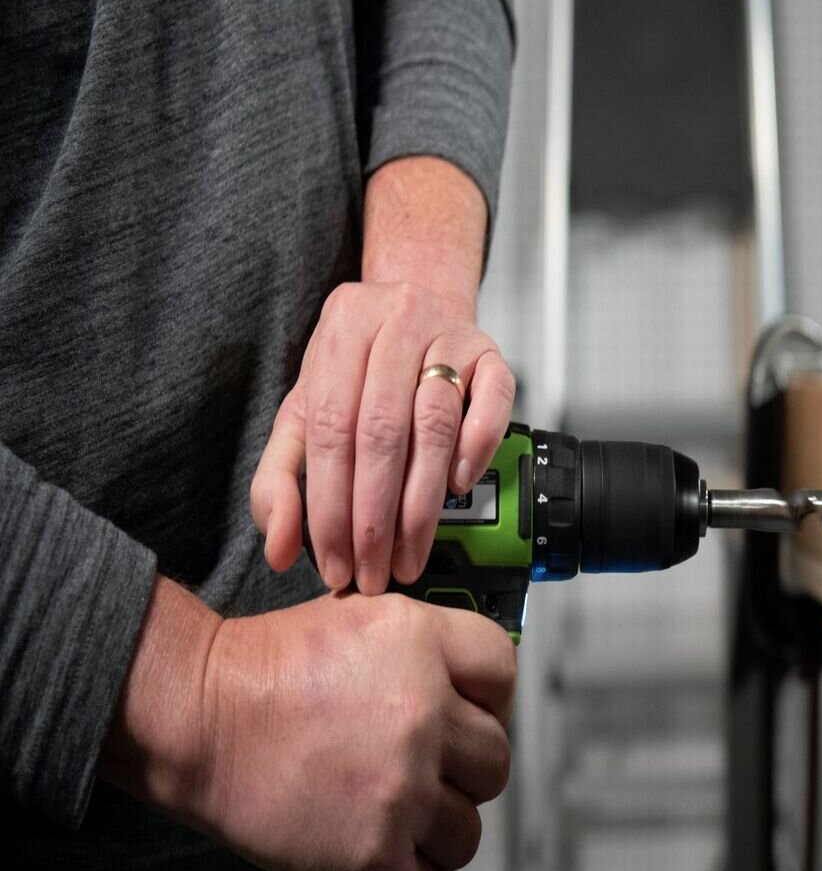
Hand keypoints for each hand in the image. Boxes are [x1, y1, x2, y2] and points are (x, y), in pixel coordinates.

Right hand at [166, 591, 513, 870]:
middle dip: (464, 773)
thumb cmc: (268, 668)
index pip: (504, 676)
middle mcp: (423, 718)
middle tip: (424, 773)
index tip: (467, 717)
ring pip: (467, 834)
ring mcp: (400, 791)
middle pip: (496, 763)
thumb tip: (472, 687)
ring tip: (398, 819)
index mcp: (423, 649)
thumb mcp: (362, 619)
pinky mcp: (369, 854)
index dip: (490, 701)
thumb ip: (427, 648)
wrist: (199, 716)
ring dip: (438, 834)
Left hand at [252, 280, 515, 595]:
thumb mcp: (304, 412)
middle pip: (382, 432)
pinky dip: (477, 447)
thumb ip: (280, 478)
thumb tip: (279, 549)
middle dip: (375, 517)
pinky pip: (494, 400)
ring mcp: (449, 335)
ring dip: (422, 502)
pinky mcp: (491, 354)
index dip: (330, 507)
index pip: (330, 431)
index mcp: (339, 331)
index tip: (336, 562)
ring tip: (410, 553)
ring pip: (436, 424)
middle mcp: (394, 323)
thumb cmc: (361, 367)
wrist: (420, 302)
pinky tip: (458, 487)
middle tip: (375, 569)